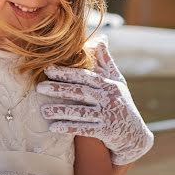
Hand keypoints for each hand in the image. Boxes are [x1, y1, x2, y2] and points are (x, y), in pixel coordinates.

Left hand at [37, 39, 153, 164]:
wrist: (135, 135)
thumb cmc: (123, 104)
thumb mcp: (118, 82)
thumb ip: (107, 62)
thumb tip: (101, 39)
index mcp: (109, 85)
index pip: (85, 76)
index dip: (66, 72)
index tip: (47, 69)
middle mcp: (108, 98)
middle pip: (80, 92)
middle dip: (59, 89)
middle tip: (39, 87)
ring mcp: (108, 115)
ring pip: (80, 112)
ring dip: (60, 111)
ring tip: (43, 110)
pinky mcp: (106, 132)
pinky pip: (84, 129)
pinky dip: (68, 128)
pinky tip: (53, 127)